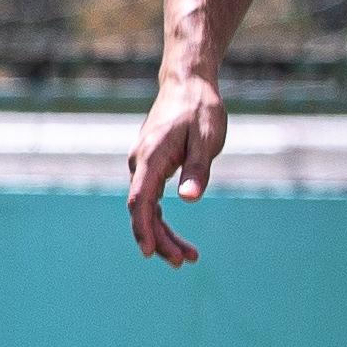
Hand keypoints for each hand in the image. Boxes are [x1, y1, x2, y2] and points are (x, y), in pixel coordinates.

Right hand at [127, 70, 230, 267]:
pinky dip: (163, 220)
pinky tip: (177, 237)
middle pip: (142, 210)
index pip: (140, 201)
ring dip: (163, 234)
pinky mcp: (151, 167)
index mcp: (151, 158)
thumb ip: (197, 168)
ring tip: (188, 256)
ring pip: (146, 208)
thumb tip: (190, 199)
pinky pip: (151, 200)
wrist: (187, 85)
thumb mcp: (206, 138)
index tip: (150, 252)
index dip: (143, 228)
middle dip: (160, 239)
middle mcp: (140, 164)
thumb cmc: (199, 109)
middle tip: (184, 262)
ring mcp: (143, 166)